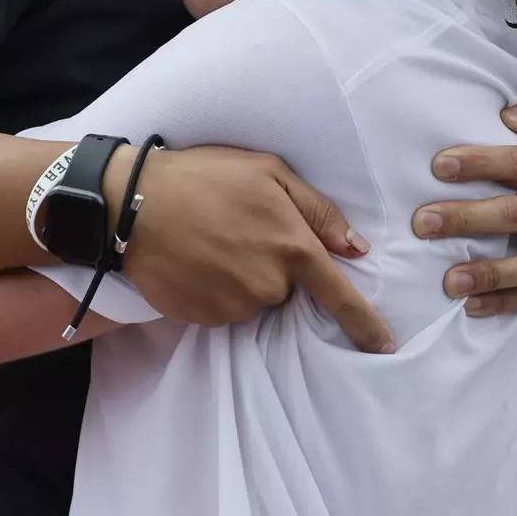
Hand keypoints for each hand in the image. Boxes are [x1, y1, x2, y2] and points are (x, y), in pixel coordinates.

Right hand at [112, 144, 394, 352]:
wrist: (133, 204)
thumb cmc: (204, 177)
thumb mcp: (268, 171)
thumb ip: (317, 210)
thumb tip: (355, 247)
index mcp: (292, 247)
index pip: (339, 295)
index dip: (365, 323)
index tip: (384, 345)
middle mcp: (267, 285)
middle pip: (286, 289)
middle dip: (273, 265)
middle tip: (240, 230)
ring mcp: (233, 306)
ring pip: (253, 299)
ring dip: (242, 277)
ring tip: (212, 241)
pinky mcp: (202, 318)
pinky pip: (222, 309)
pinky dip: (215, 289)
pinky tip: (196, 260)